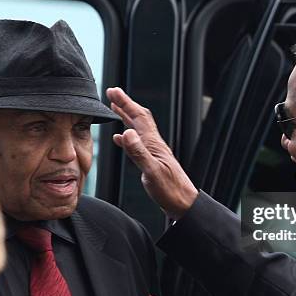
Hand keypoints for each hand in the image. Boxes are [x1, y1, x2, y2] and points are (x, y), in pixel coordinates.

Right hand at [106, 87, 197, 219]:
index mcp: (153, 143)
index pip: (138, 117)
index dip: (125, 102)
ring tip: (115, 109)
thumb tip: (125, 132)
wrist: (183, 204)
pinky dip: (127, 137)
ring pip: (138, 128)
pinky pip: (137, 143)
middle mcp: (154, 144)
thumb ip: (138, 152)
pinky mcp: (152, 161)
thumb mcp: (151, 172)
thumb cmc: (170, 190)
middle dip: (125, 104)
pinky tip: (120, 139)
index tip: (113, 91)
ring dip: (126, 117)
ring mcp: (153, 152)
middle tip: (112, 94)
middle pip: (139, 118)